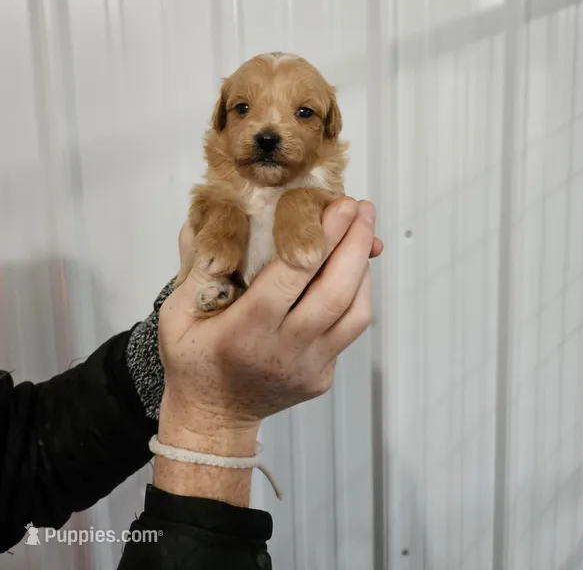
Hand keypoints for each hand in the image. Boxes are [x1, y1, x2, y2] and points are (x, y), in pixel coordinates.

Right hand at [159, 198, 382, 455]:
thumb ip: (197, 267)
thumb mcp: (176, 313)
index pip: (293, 276)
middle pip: (337, 291)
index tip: (337, 204)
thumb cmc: (192, 362)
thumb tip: (215, 217)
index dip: (321, 236)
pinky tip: (349, 270)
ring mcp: (310, 366)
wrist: (212, 420)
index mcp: (247, 330)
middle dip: (355, 243)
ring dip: (364, 268)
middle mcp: (285, 349)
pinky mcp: (324, 375)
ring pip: (356, 312)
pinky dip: (356, 294)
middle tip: (361, 208)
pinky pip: (350, 329)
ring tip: (361, 233)